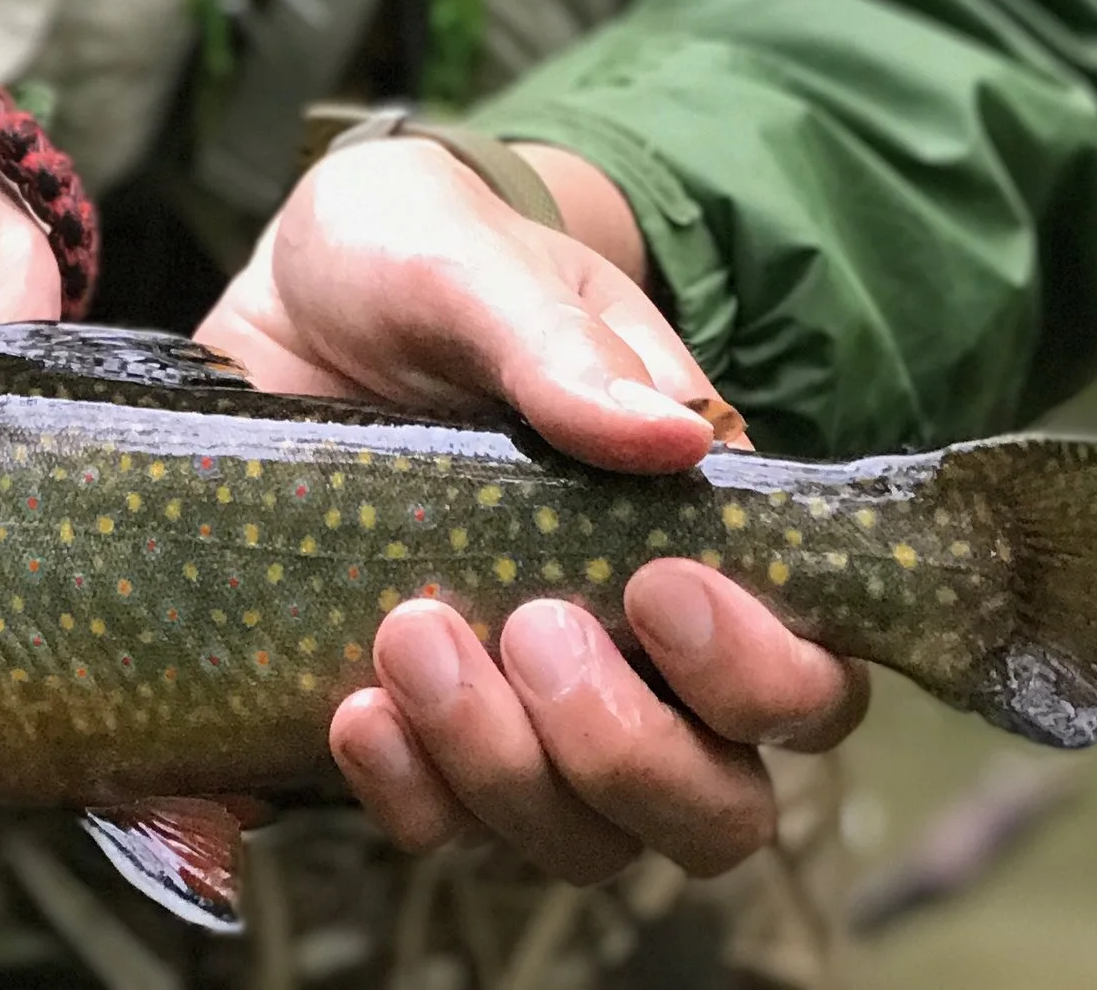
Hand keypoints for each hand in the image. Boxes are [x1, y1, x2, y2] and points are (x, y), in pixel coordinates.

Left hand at [197, 138, 867, 882]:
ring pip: (579, 836)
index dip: (756, 672)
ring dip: (500, 765)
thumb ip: (561, 346)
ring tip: (410, 634)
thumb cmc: (420, 258)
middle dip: (630, 753)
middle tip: (535, 630)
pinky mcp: (416, 727)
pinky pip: (440, 824)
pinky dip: (405, 793)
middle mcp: (636, 651)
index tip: (657, 589)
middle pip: (712, 805)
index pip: (804, 677)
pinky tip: (353, 710)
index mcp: (695, 535)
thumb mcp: (470, 260)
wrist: (291, 293)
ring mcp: (525, 706)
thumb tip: (674, 436)